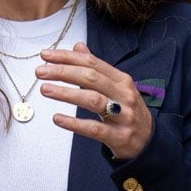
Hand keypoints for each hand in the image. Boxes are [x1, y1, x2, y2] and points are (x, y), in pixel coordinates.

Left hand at [35, 41, 152, 159]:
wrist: (149, 142)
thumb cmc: (128, 112)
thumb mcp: (117, 87)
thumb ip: (97, 68)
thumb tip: (79, 47)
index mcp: (121, 80)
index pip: (91, 62)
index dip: (67, 57)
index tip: (46, 55)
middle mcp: (123, 95)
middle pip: (90, 77)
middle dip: (63, 71)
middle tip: (41, 71)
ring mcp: (122, 116)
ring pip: (92, 99)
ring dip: (66, 93)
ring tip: (45, 89)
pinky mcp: (118, 136)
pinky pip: (93, 128)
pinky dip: (74, 123)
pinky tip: (57, 118)